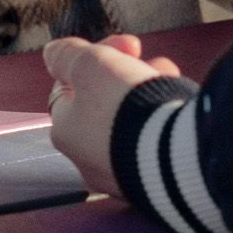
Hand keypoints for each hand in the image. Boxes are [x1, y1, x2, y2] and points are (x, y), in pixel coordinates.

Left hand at [43, 32, 180, 194]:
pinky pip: (154, 145)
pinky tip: (181, 109)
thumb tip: (52, 52)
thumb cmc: (125, 106)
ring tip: (171, 79)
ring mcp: (121, 176)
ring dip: (149, 94)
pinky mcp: (153, 186)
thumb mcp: (90, 65)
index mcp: (65, 132)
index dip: (97, 57)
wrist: (176, 153)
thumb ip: (68, 55)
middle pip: (104, 104)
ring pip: (131, 122)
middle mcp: (87, 160)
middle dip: (128, 74)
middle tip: (154, 62)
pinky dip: (164, 122)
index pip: (72, 86)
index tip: (130, 45)